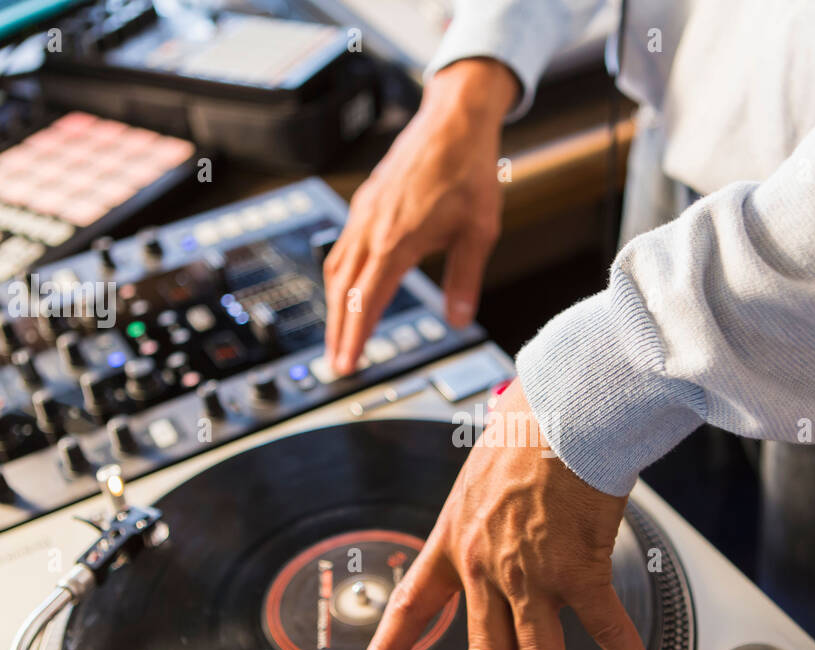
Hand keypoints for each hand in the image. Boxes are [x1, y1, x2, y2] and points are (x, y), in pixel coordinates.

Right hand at [323, 59, 516, 374]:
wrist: (454, 121)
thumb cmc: (469, 171)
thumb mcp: (479, 232)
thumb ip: (465, 280)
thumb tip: (459, 319)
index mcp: (397, 240)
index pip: (365, 301)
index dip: (355, 336)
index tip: (349, 363)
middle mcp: (372, 228)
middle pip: (342, 291)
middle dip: (338, 331)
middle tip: (337, 363)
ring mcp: (364, 214)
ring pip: (336, 269)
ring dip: (335, 306)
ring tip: (339, 336)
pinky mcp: (365, 204)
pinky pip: (342, 248)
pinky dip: (339, 277)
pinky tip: (347, 289)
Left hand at [354, 381, 655, 649]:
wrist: (564, 403)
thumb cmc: (528, 425)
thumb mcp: (480, 474)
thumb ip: (483, 515)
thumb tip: (493, 524)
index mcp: (454, 542)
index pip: (413, 607)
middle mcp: (486, 567)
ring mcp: (532, 574)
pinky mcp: (580, 568)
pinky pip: (605, 628)